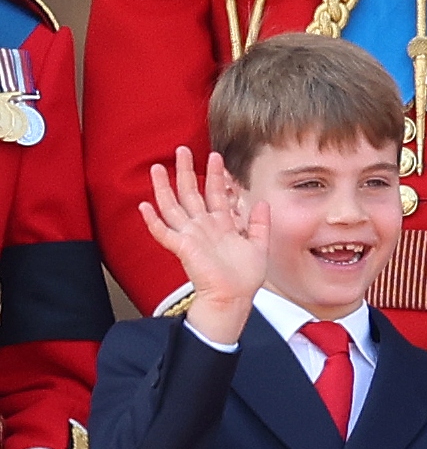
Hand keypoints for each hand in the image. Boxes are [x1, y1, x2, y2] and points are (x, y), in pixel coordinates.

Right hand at [139, 147, 269, 343]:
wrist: (234, 298)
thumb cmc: (244, 277)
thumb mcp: (259, 245)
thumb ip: (260, 223)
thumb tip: (260, 201)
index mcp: (221, 225)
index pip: (215, 193)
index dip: (215, 175)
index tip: (216, 156)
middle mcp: (203, 227)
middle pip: (191, 193)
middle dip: (186, 171)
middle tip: (182, 150)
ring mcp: (191, 236)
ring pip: (173, 206)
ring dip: (164, 187)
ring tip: (157, 168)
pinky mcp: (183, 248)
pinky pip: (163, 232)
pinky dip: (153, 220)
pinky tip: (144, 206)